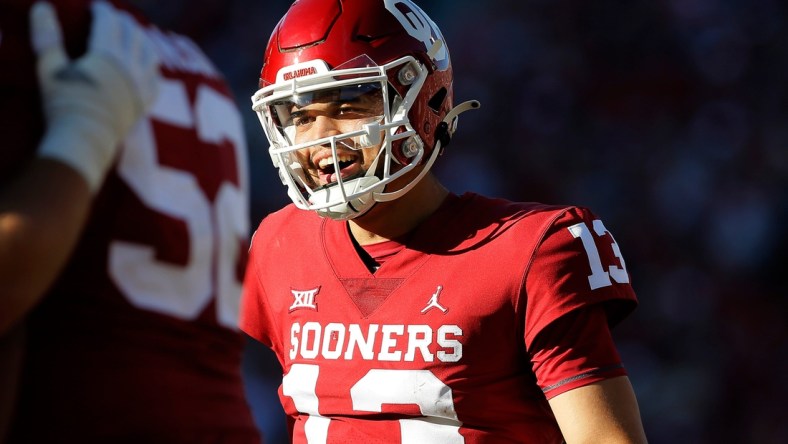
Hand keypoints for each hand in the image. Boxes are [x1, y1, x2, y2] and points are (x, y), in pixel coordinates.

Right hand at [30, 1, 159, 191]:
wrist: (85, 139)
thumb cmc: (64, 103)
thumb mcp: (50, 67)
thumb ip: (48, 36)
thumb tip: (43, 7)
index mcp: (107, 53)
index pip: (110, 22)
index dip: (103, 11)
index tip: (96, 7)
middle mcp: (131, 65)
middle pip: (134, 34)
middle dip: (124, 22)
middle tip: (114, 18)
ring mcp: (142, 85)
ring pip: (151, 54)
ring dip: (143, 40)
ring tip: (134, 37)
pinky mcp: (146, 103)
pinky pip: (157, 80)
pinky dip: (153, 68)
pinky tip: (147, 68)